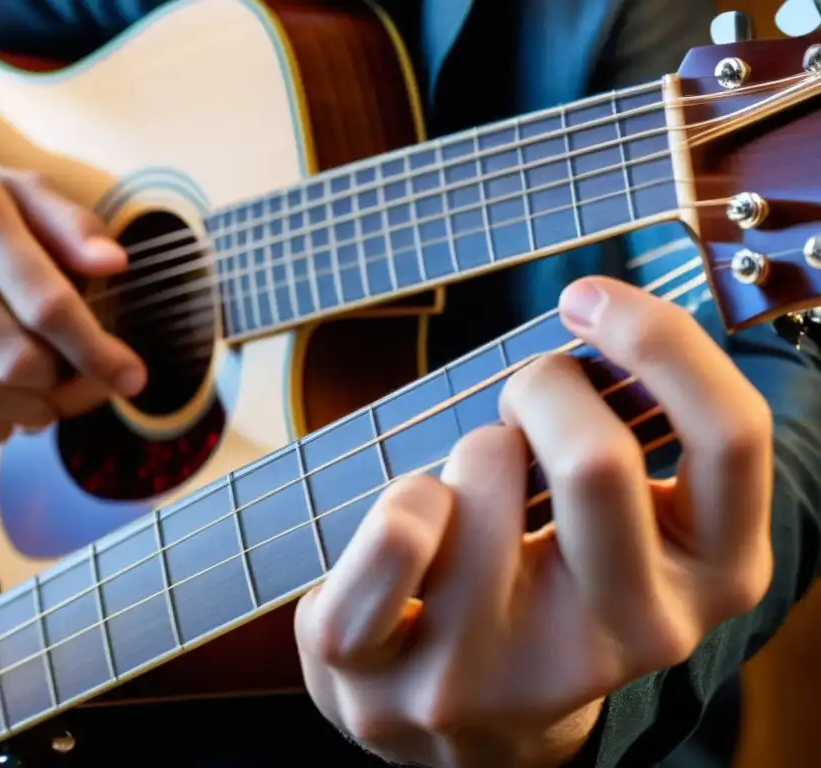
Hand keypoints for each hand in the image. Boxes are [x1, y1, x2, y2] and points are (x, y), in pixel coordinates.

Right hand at [0, 137, 145, 446]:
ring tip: (48, 395)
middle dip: (67, 388)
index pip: (47, 304)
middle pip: (18, 364)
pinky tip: (6, 404)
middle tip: (86, 386)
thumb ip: (74, 226)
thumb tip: (115, 263)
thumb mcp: (18, 193)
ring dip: (36, 413)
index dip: (98, 352)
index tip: (134, 378)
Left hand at [293, 276, 773, 767]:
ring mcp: (503, 677)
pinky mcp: (396, 688)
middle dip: (542, 389)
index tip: (588, 299)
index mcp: (709, 581)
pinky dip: (399, 498)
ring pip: (483, 475)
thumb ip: (638, 438)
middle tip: (517, 406)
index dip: (660, 338)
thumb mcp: (632, 529)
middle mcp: (627, 643)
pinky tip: (414, 521)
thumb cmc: (554, 592)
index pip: (731, 438)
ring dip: (468, 452)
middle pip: (597, 458)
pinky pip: (393, 540)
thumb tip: (599, 315)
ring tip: (469, 499)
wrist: (477, 727)